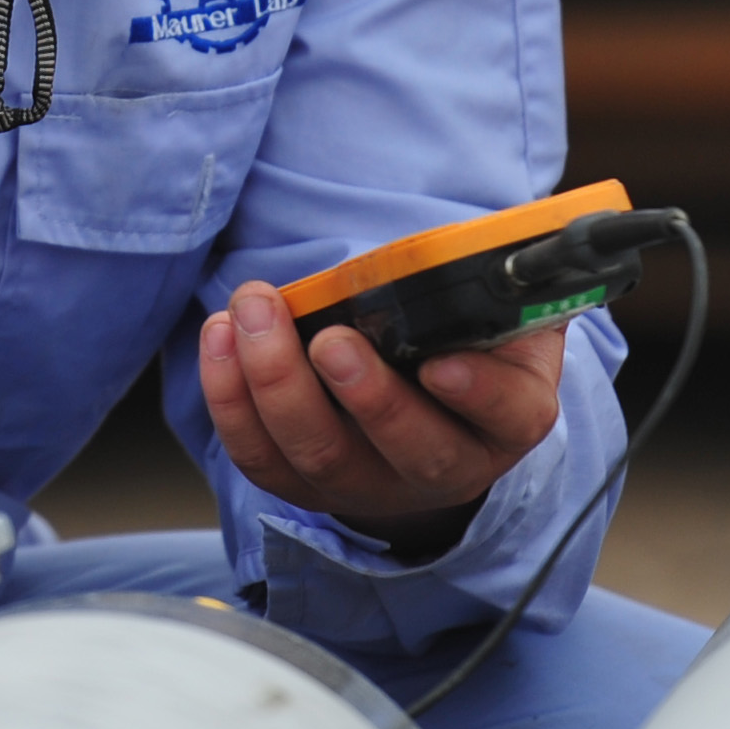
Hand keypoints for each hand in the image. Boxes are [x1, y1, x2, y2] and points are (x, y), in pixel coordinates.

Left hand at [197, 280, 563, 553]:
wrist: (427, 407)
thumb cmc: (462, 336)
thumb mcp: (499, 307)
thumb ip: (487, 280)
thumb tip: (457, 243)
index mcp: (508, 415)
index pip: (509, 414)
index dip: (478, 393)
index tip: (439, 363)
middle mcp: (447, 464)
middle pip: (410, 451)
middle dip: (364, 394)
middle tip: (329, 339)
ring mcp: (373, 484)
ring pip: (323, 457)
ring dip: (279, 384)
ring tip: (252, 314)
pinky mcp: (308, 485)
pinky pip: (262, 458)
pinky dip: (231, 400)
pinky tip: (220, 336)